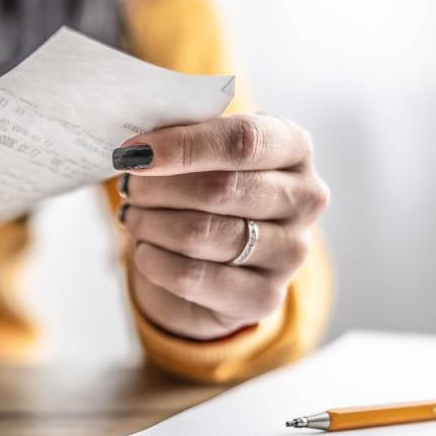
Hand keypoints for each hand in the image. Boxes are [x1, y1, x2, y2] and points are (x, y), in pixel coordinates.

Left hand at [113, 114, 328, 339]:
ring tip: (134, 216)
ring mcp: (290, 252)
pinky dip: (154, 261)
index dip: (183, 146)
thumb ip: (182, 138)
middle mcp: (305, 199)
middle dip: (158, 187)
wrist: (219, 260)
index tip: (135, 153)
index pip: (243, 141)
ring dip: (151, 223)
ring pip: (201, 234)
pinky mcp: (264, 297)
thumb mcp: (204, 153)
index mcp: (294, 148)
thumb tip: (138, 150)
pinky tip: (144, 250)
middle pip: (219, 189)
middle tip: (130, 186)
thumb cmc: (208, 191)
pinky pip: (192, 277)